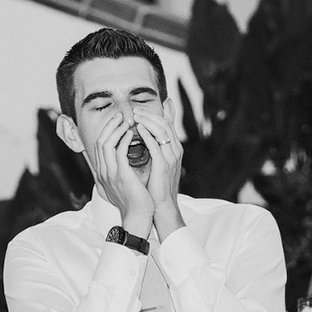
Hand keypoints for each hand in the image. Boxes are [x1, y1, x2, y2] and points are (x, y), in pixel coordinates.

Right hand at [91, 111, 153, 233]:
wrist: (138, 216)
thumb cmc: (135, 200)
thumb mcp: (123, 183)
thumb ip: (120, 170)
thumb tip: (123, 159)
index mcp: (103, 172)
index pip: (99, 146)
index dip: (107, 131)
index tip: (117, 121)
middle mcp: (103, 171)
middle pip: (100, 141)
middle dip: (109, 126)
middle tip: (120, 116)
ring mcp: (110, 173)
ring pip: (106, 143)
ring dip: (116, 129)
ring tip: (126, 121)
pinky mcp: (121, 175)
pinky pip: (119, 152)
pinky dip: (124, 140)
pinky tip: (131, 133)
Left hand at [131, 106, 185, 238]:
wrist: (162, 205)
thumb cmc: (157, 186)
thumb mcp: (158, 163)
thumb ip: (155, 149)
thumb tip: (147, 135)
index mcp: (174, 149)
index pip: (168, 124)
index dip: (159, 112)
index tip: (146, 106)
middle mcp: (175, 150)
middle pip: (165, 123)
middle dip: (150, 114)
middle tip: (136, 109)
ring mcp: (171, 157)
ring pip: (162, 131)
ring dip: (148, 120)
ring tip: (135, 115)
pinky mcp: (163, 165)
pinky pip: (155, 145)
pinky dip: (147, 134)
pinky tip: (138, 128)